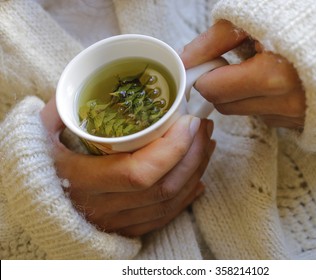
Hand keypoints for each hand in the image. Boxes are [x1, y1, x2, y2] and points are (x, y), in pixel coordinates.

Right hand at [40, 96, 214, 236]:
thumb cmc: (36, 160)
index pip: (139, 172)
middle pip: (163, 187)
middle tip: (201, 126)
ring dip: (196, 171)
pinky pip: (164, 217)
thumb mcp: (40, 130)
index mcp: (80, 180)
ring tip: (205, 144)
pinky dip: (186, 196)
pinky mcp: (125, 228)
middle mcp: (101, 207)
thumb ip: (66, 107)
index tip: (188, 121)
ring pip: (169, 202)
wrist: (31, 200)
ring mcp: (115, 222)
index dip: (172, 148)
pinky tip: (198, 177)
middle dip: (193, 154)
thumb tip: (97, 82)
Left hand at [181, 20, 305, 128]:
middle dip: (219, 85)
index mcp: (273, 75)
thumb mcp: (252, 21)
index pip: (214, 90)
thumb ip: (213, 41)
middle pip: (224, 105)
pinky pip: (261, 115)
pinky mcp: (297, 122)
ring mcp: (293, 116)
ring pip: (241, 112)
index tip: (204, 65)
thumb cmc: (297, 23)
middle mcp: (285, 103)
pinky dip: (257, 100)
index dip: (203, 76)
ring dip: (238, 93)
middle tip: (228, 64)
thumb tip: (184, 60)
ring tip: (253, 69)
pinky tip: (270, 82)